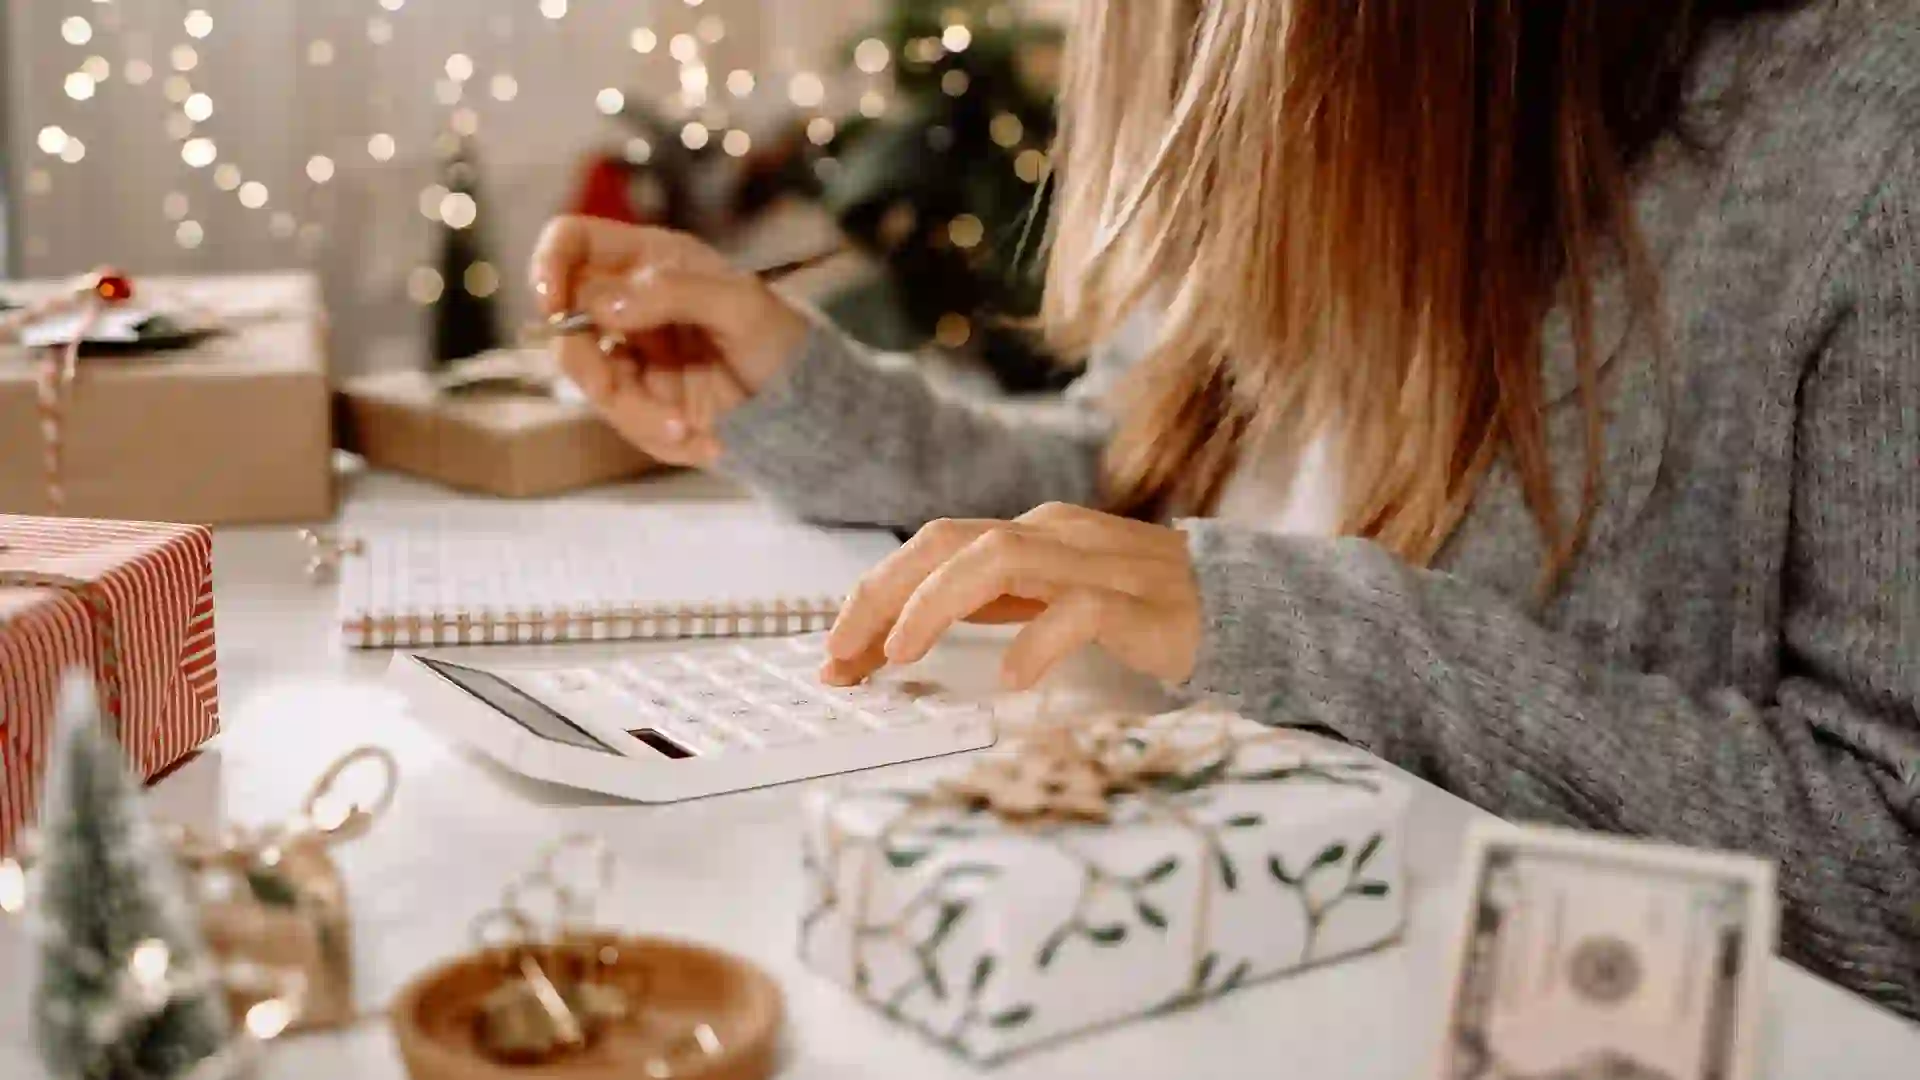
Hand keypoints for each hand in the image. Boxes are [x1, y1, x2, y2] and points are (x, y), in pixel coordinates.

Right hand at [528, 216, 810, 466]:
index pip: (573, 242)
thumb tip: (602, 304)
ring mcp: (633, 355)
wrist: (809, 407)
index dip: (550, 263)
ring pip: (592, 382)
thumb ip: (673, 292)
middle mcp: (630, 304)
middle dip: (585, 363)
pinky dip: (661, 437)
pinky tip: (708, 442)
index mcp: (649, 261)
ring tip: (688, 431)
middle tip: (613, 389)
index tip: (552, 301)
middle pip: (565, 322)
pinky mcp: (643, 402)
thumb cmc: (781, 338)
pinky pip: (626, 420)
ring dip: (635, 413)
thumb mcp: (740, 305)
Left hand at [822, 502, 1202, 690]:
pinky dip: (1038, 642)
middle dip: (882, 596)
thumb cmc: (1141, 610)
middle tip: (844, 659)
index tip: (834, 656)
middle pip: (946, 542)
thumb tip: (902, 633)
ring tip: (903, 656)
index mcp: (1028, 535)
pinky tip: (1013, 681)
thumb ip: (991, 604)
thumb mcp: (1050, 600)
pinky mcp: (1141, 602)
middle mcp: (1054, 535)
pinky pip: (1080, 610)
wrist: (1246, 607)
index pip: (929, 549)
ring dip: (938, 604)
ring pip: (1000, 558)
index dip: (872, 597)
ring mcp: (1098, 563)